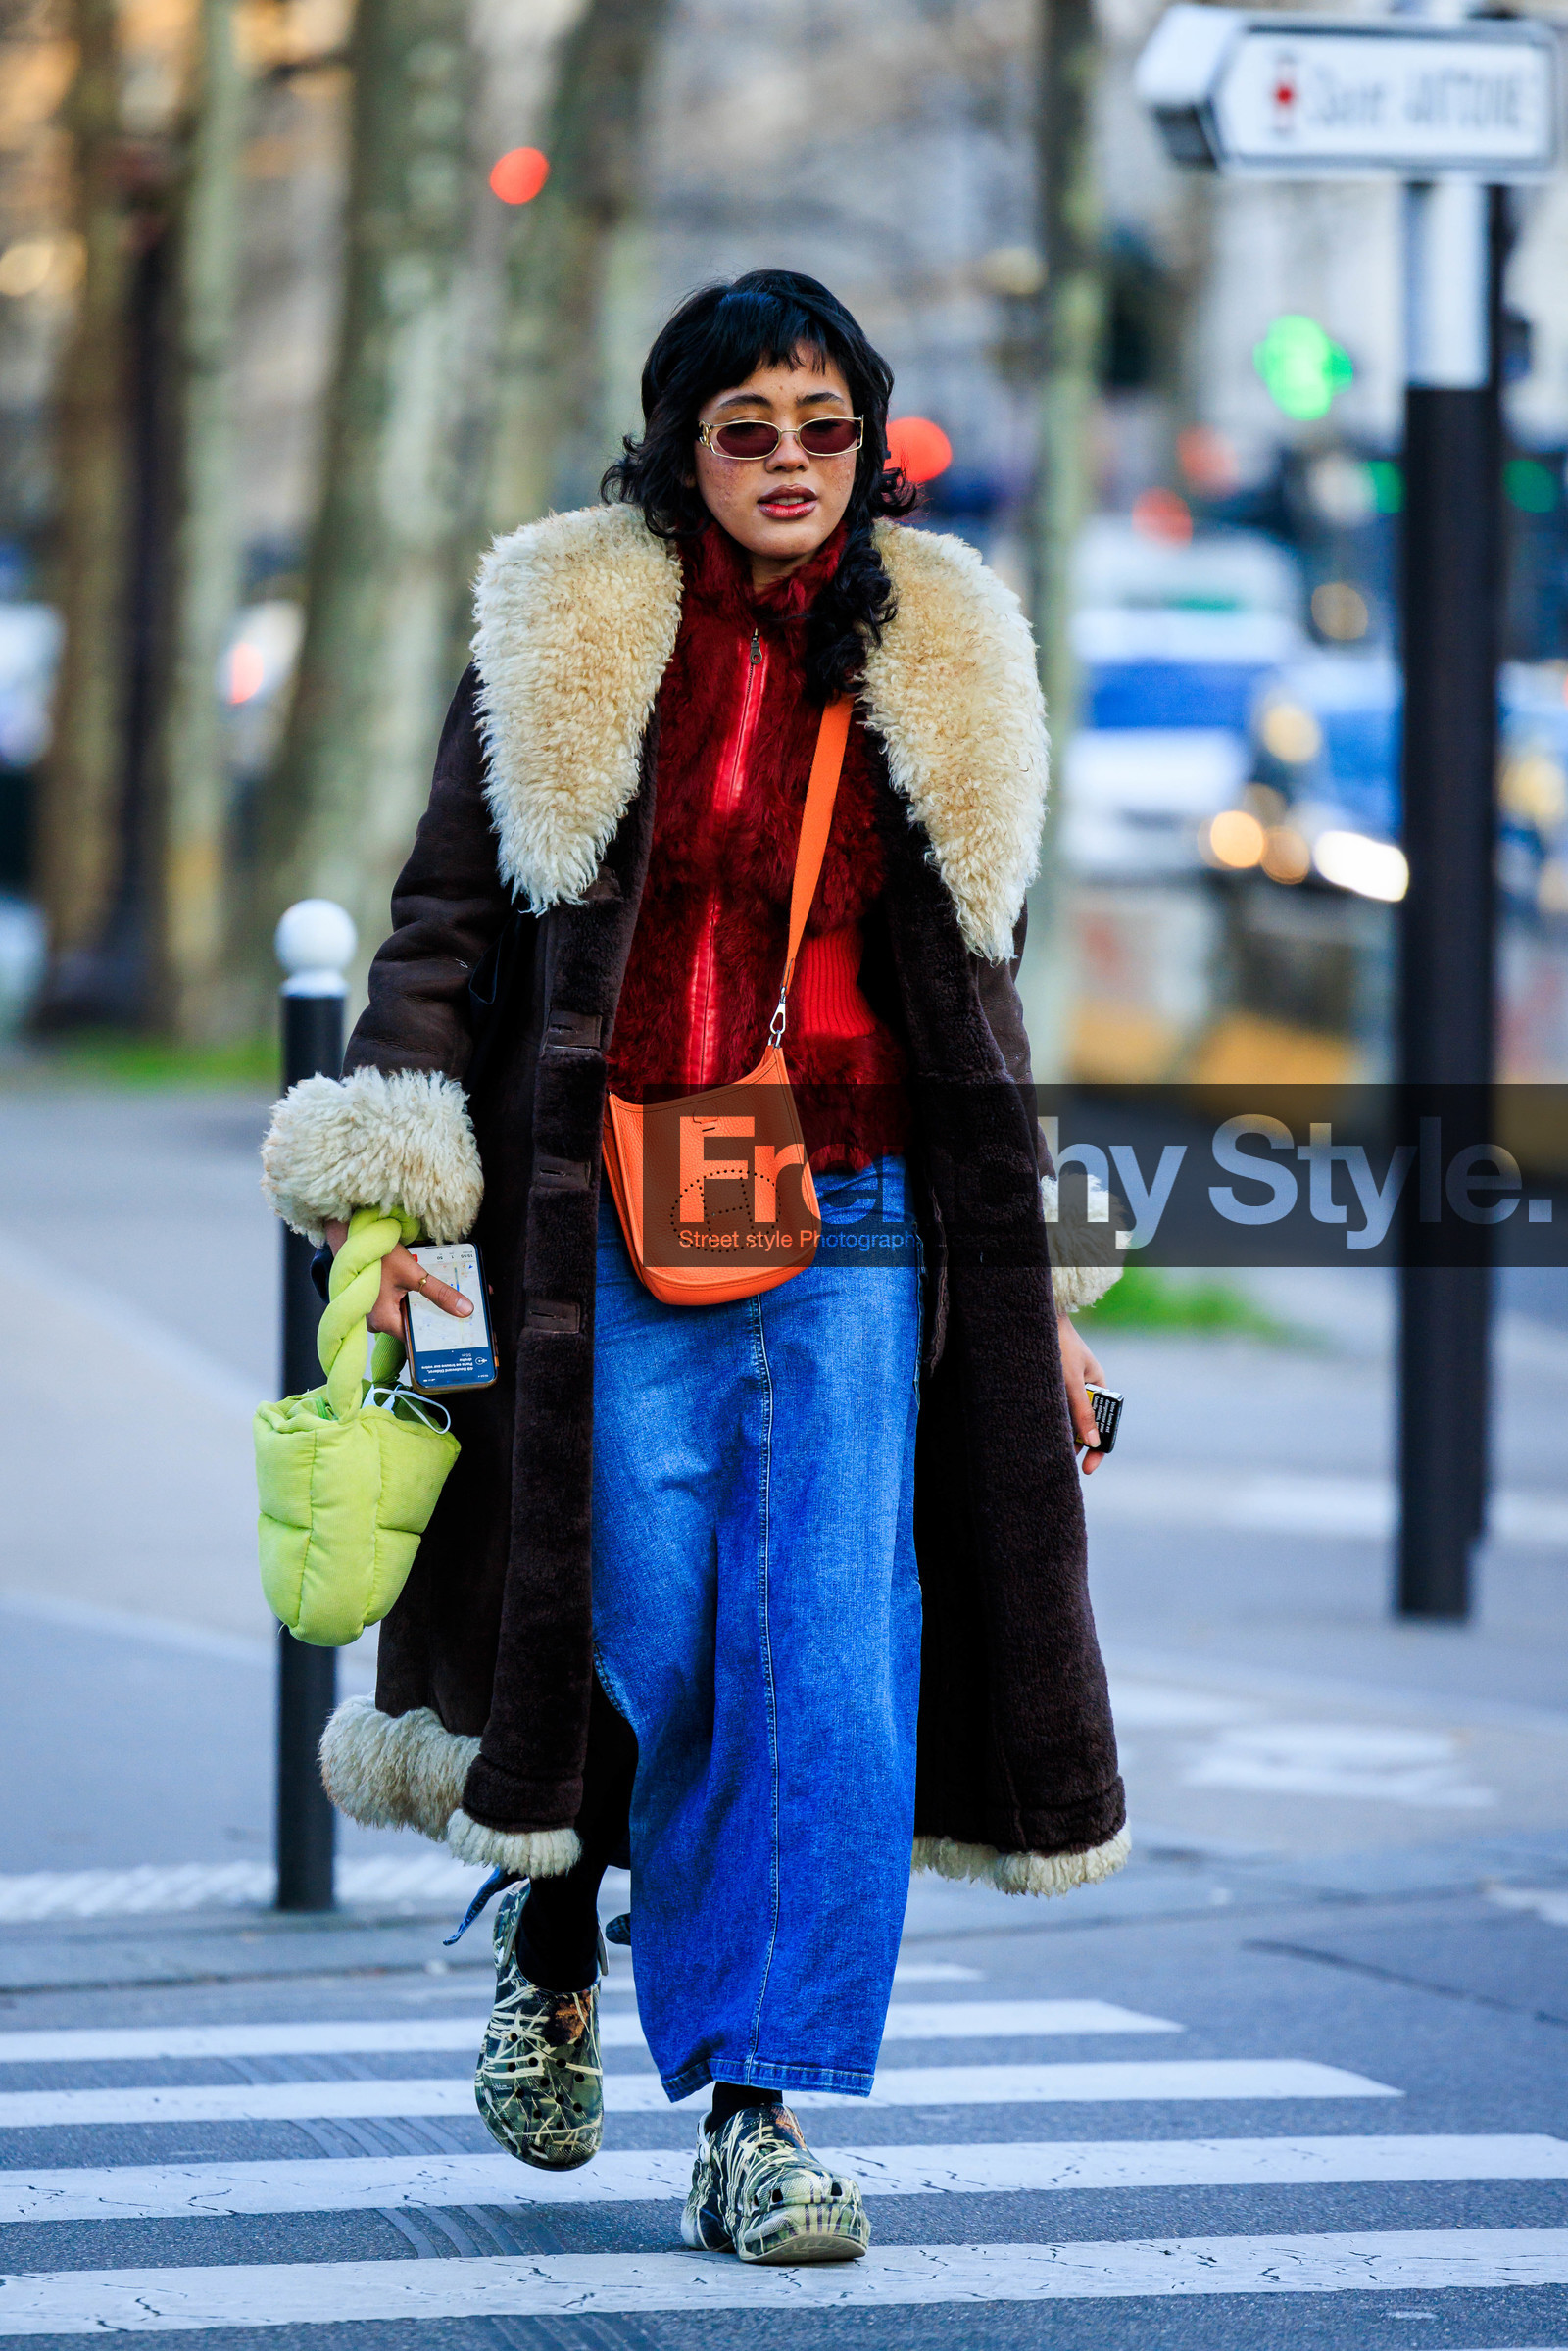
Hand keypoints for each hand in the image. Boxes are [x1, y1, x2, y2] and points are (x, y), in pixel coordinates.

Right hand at [323, 1220, 473, 1339]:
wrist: (354, 1239)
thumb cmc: (378, 1255)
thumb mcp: (413, 1273)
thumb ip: (440, 1293)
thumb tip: (465, 1309)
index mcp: (384, 1321)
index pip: (415, 1340)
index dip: (435, 1337)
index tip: (455, 1335)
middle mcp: (376, 1322)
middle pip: (411, 1327)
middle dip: (433, 1320)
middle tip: (457, 1317)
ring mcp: (374, 1312)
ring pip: (405, 1316)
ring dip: (422, 1309)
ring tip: (444, 1302)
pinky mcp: (375, 1302)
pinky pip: (398, 1307)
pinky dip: (412, 1300)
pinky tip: (424, 1292)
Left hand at [1058, 1309, 1107, 1475]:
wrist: (1039, 1319)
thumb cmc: (1059, 1346)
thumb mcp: (1070, 1382)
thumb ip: (1081, 1411)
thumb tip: (1094, 1441)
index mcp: (1100, 1384)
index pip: (1105, 1423)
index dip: (1099, 1448)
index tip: (1088, 1468)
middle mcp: (1087, 1388)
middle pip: (1087, 1424)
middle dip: (1079, 1445)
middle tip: (1064, 1464)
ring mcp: (1070, 1386)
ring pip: (1070, 1418)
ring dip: (1064, 1434)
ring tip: (1051, 1451)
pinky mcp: (1053, 1385)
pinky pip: (1057, 1408)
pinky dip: (1053, 1421)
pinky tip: (1043, 1432)